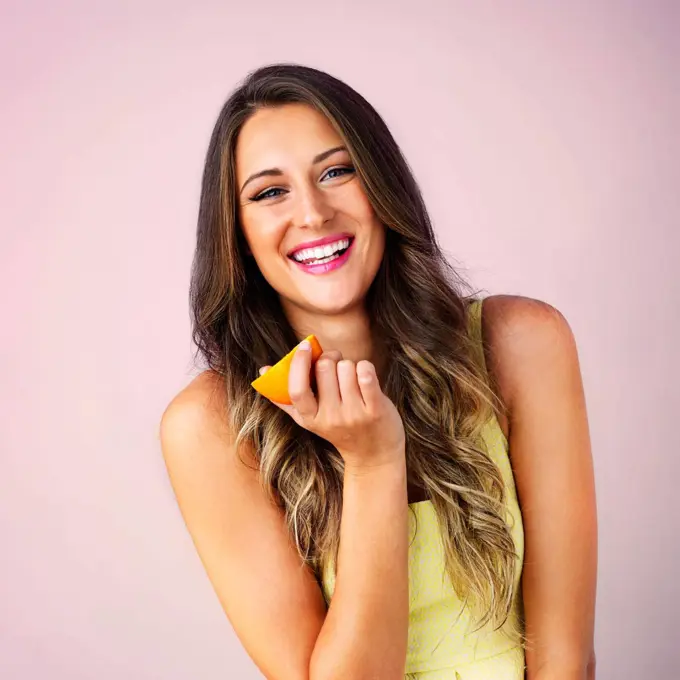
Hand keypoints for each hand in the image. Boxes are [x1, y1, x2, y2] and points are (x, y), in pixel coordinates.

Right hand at [259, 340, 404, 470]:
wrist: (374, 455)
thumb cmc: (339, 429)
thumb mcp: (310, 419)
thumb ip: (286, 397)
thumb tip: (263, 370)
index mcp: (310, 418)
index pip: (297, 389)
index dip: (299, 364)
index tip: (304, 346)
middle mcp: (330, 418)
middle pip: (325, 367)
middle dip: (331, 358)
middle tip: (336, 362)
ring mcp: (354, 415)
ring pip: (346, 367)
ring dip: (350, 365)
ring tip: (352, 379)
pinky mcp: (375, 409)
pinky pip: (366, 373)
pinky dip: (365, 367)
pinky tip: (365, 375)